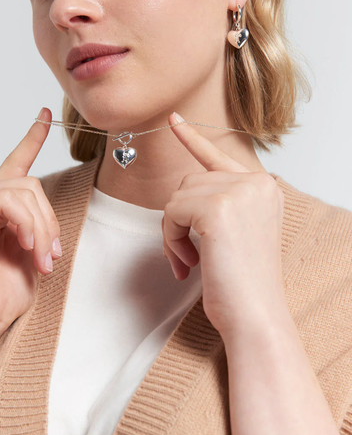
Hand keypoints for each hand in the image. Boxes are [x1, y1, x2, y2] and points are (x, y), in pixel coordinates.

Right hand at [0, 107, 60, 347]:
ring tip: (42, 259)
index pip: (17, 163)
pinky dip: (28, 224)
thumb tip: (46, 205)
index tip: (46, 114)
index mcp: (0, 206)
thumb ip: (39, 220)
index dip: (32, 138)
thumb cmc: (4, 291)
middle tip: (51, 257)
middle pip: (33, 185)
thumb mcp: (34, 249)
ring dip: (42, 228)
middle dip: (50, 222)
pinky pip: (11, 200)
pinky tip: (27, 246)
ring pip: (26, 191)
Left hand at [162, 112, 285, 337]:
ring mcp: (239, 191)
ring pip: (177, 196)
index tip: (173, 119)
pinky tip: (190, 262)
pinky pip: (172, 212)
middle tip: (190, 255)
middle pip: (189, 181)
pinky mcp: (218, 208)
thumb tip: (184, 190)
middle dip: (180, 219)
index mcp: (263, 186)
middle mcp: (256, 182)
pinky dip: (171, 239)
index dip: (191, 138)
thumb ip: (219, 202)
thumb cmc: (243, 281)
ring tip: (192, 261)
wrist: (256, 315)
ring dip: (174, 232)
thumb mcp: (237, 231)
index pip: (218, 156)